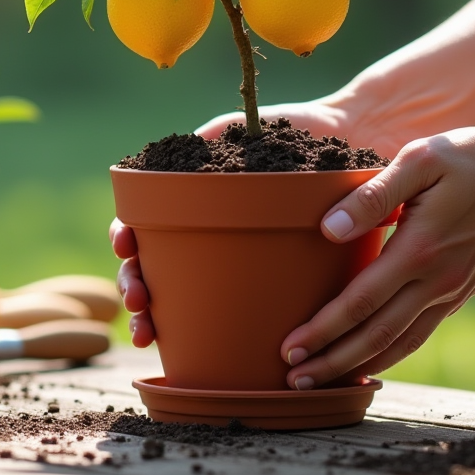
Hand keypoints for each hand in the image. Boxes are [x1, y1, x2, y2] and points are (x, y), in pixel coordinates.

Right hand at [114, 98, 370, 346]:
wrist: (349, 137)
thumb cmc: (290, 128)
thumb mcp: (237, 132)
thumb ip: (202, 144)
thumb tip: (160, 172)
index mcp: (187, 198)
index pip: (140, 224)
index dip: (124, 240)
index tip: (126, 247)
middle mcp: (201, 231)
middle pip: (149, 267)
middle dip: (133, 288)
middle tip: (138, 304)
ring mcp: (229, 257)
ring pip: (178, 295)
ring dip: (153, 318)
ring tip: (148, 334)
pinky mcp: (264, 275)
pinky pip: (228, 306)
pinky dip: (202, 329)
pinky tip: (191, 345)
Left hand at [278, 125, 474, 389]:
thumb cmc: (472, 157)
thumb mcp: (421, 159)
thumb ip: (375, 195)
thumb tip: (329, 229)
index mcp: (419, 250)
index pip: (360, 302)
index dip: (323, 329)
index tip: (290, 348)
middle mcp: (437, 281)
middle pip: (376, 336)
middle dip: (332, 362)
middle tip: (294, 379)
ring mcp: (453, 290)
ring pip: (401, 343)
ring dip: (359, 365)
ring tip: (324, 382)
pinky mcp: (463, 291)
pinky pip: (421, 332)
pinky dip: (393, 353)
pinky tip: (372, 359)